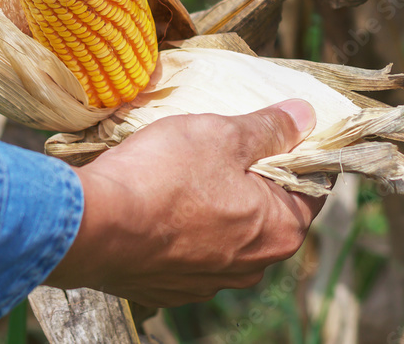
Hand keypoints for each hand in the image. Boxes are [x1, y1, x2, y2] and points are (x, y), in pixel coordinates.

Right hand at [46, 100, 323, 305]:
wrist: (91, 226)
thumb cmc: (164, 176)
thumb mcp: (221, 135)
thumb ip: (269, 128)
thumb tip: (305, 117)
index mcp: (281, 230)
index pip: (311, 185)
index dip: (298, 150)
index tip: (276, 127)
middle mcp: (253, 267)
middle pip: (268, 210)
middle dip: (253, 177)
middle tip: (224, 141)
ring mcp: (209, 282)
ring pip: (226, 232)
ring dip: (215, 204)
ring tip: (185, 169)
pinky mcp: (169, 287)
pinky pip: (188, 250)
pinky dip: (181, 227)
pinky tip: (159, 201)